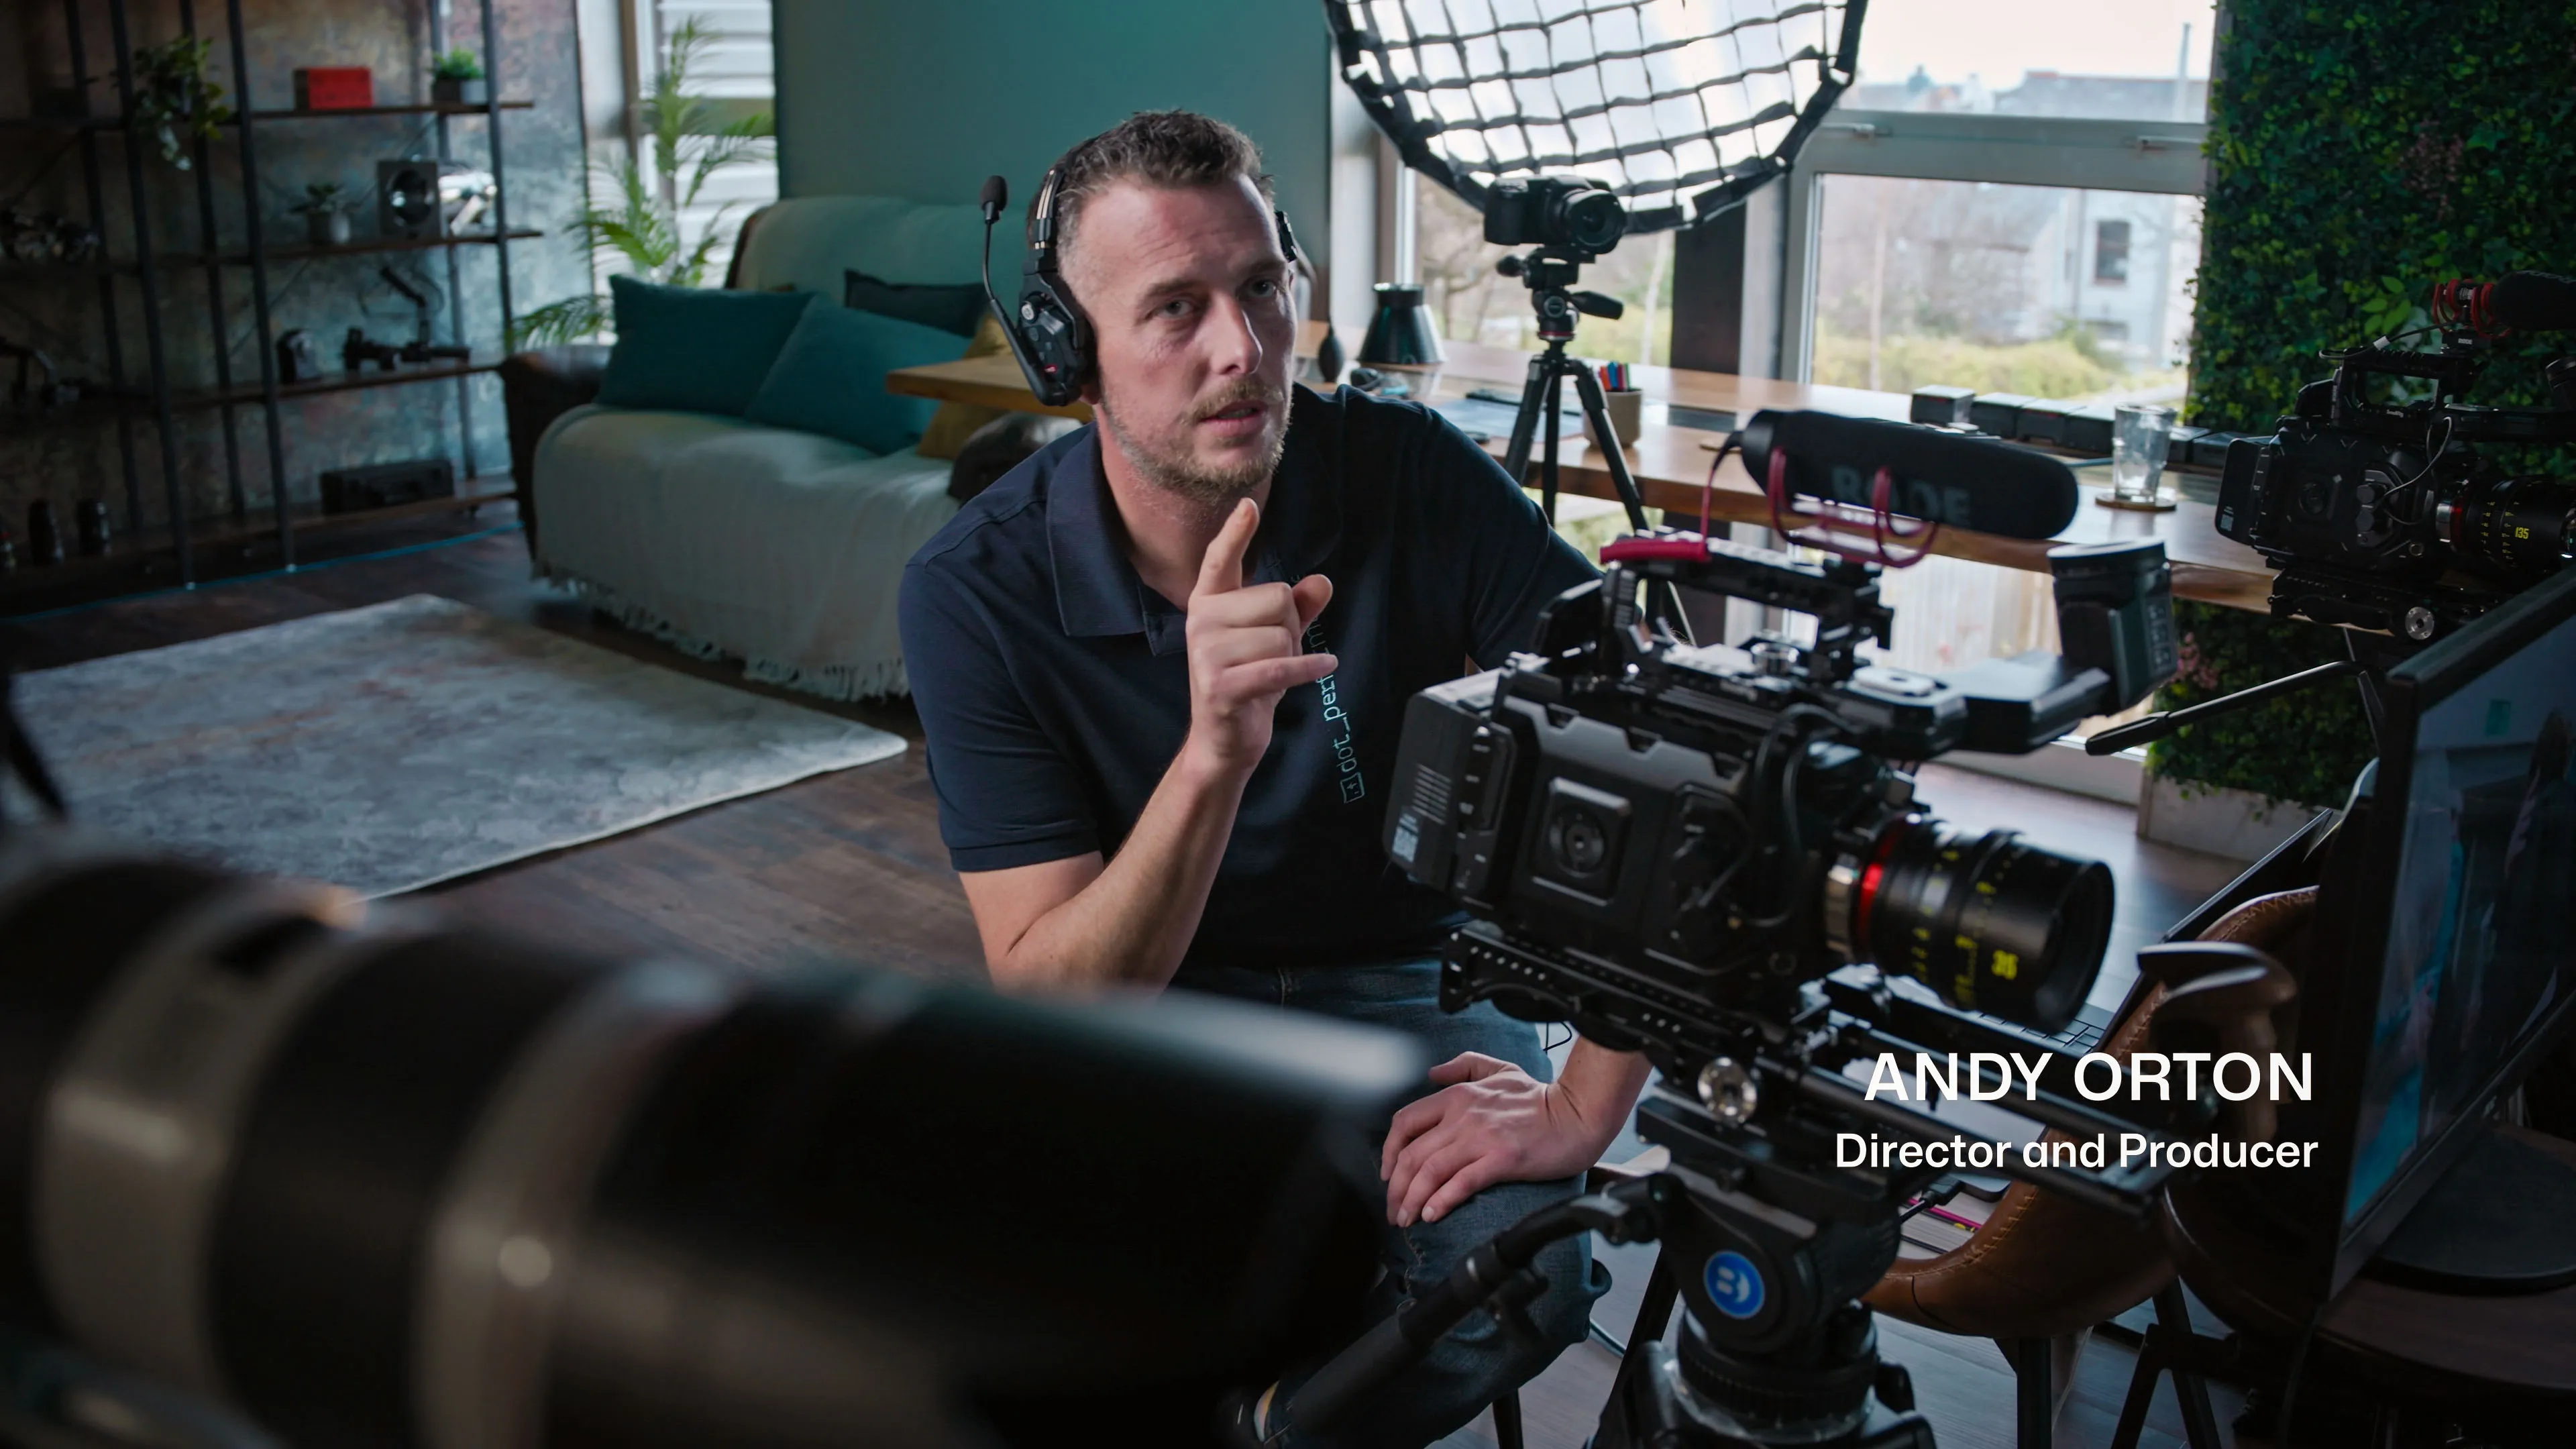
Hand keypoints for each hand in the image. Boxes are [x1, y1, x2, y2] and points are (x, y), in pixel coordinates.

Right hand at [1182, 497, 1334, 778]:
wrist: (1223, 740)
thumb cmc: (1249, 682)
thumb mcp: (1274, 639)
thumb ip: (1297, 607)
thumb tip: (1321, 582)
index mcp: (1208, 603)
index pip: (1220, 559)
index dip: (1236, 532)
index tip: (1249, 505)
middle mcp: (1201, 622)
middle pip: (1276, 597)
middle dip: (1291, 627)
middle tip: (1274, 653)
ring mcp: (1207, 654)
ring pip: (1282, 634)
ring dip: (1293, 655)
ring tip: (1272, 673)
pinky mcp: (1221, 685)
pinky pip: (1281, 666)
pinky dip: (1309, 667)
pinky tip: (1325, 666)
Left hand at [1379, 1052, 1624, 1226]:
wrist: (1578, 1114)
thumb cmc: (1540, 1097)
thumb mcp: (1498, 1069)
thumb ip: (1462, 1067)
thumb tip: (1431, 1074)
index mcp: (1458, 1096)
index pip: (1405, 1122)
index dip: (1389, 1151)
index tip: (1388, 1173)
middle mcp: (1463, 1116)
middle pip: (1412, 1154)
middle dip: (1396, 1188)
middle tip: (1393, 1209)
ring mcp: (1482, 1138)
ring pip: (1431, 1171)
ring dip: (1412, 1199)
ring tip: (1407, 1218)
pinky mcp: (1502, 1159)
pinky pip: (1462, 1183)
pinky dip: (1442, 1200)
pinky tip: (1432, 1214)